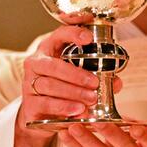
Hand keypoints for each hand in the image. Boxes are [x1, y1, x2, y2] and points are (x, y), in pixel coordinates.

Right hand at [14, 26, 100, 146]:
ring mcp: (29, 83)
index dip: (73, 34)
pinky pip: (45, 104)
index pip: (59, 35)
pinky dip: (63, 107)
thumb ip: (97, 77)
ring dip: (72, 92)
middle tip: (94, 83)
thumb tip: (116, 82)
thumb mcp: (77, 77)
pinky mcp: (29, 103)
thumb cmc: (62, 88)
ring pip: (49, 85)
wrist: (40, 112)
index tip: (89, 39)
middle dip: (76, 74)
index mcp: (49, 49)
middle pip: (53, 65)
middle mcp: (36, 63)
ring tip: (90, 99)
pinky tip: (78, 110)